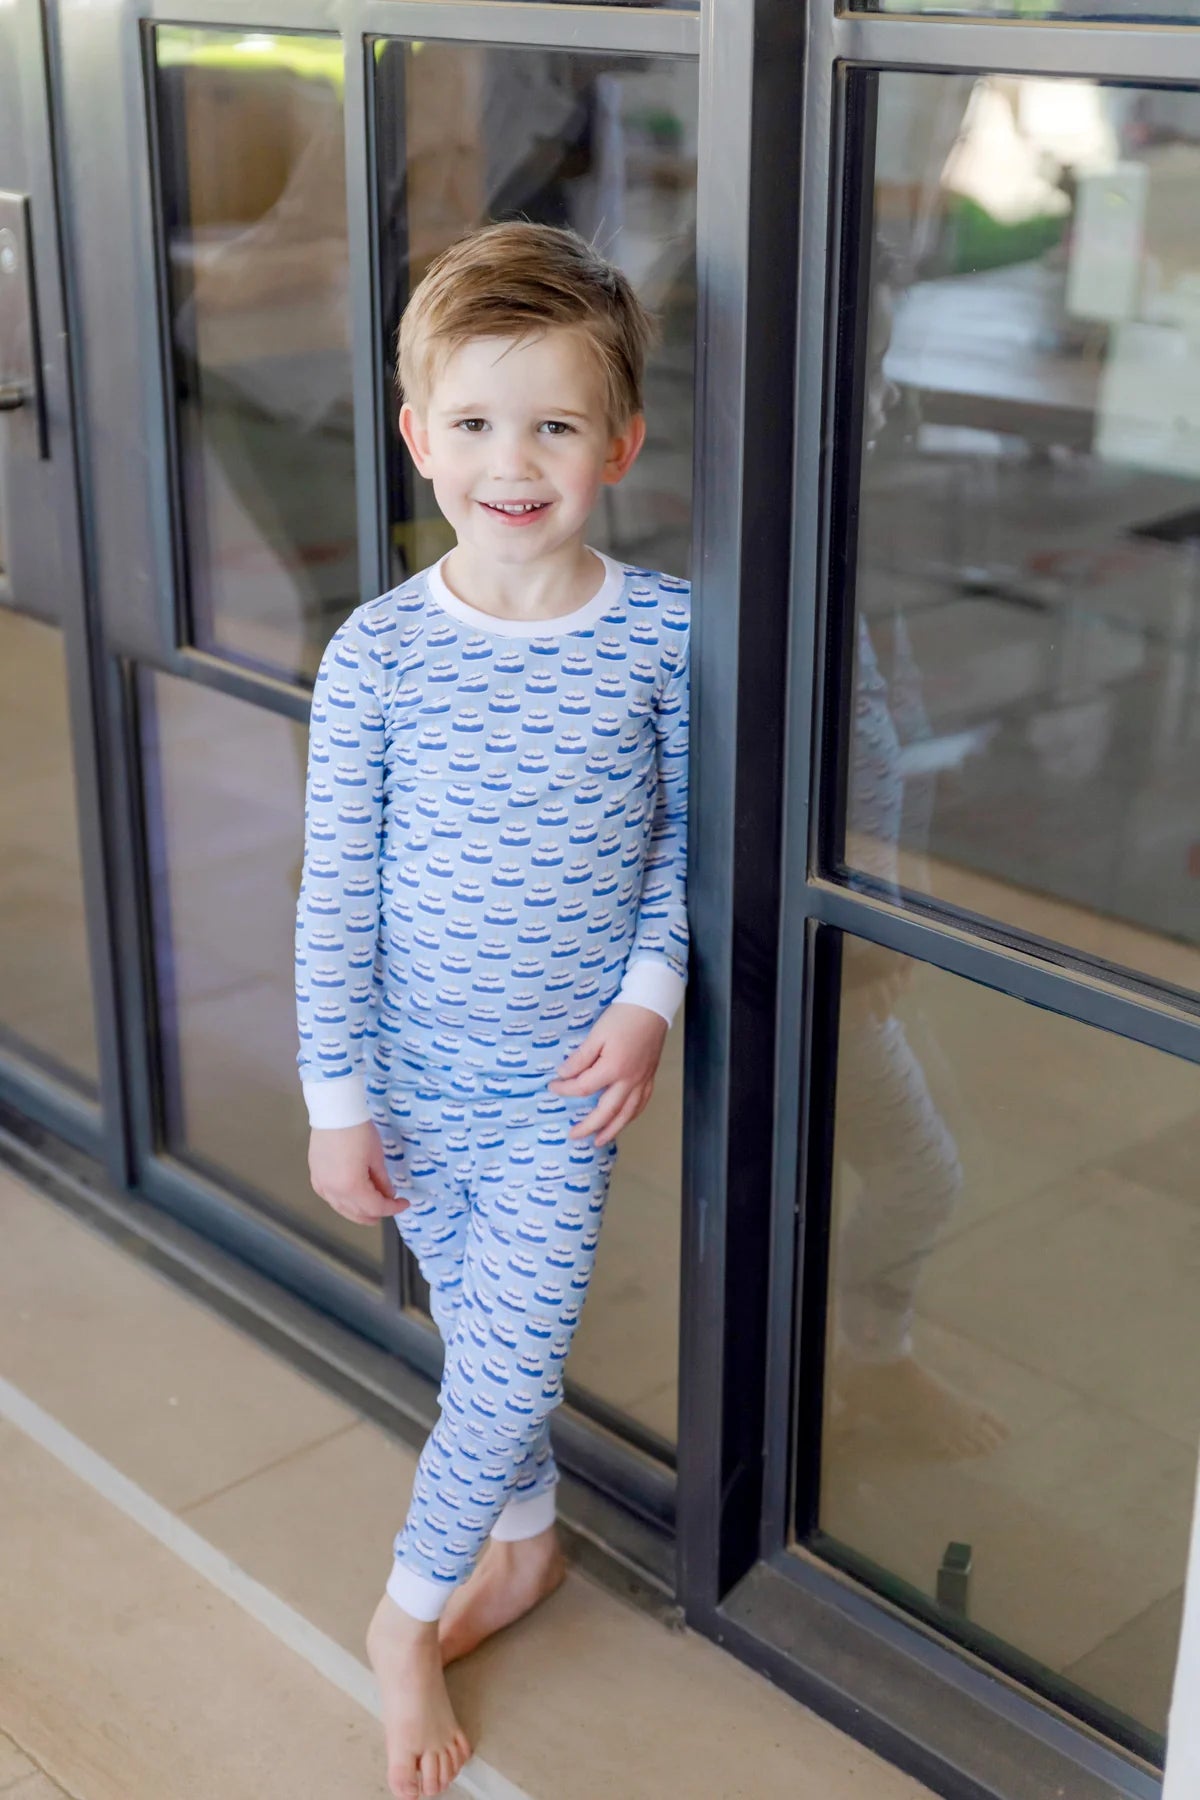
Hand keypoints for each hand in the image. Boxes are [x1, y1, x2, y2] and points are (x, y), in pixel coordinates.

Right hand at [308, 1120, 407, 1223]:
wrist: (334, 1113)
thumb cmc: (359, 1132)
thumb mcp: (376, 1158)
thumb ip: (382, 1182)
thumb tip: (388, 1195)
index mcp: (351, 1187)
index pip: (375, 1207)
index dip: (392, 1208)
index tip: (404, 1203)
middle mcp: (333, 1191)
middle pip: (357, 1212)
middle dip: (375, 1214)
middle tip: (389, 1208)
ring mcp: (321, 1185)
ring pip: (341, 1208)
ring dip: (358, 1211)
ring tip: (372, 1209)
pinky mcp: (315, 1177)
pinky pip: (330, 1198)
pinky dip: (343, 1202)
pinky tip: (351, 1199)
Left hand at [548, 1002, 668, 1145]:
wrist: (652, 1006)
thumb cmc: (624, 1017)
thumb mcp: (596, 1034)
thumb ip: (581, 1058)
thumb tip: (565, 1074)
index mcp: (613, 1068)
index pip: (584, 1087)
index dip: (566, 1090)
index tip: (553, 1087)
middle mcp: (630, 1080)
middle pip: (607, 1111)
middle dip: (589, 1126)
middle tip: (574, 1135)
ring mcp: (642, 1080)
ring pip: (628, 1113)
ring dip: (613, 1129)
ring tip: (600, 1140)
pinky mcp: (650, 1076)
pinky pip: (642, 1103)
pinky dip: (632, 1115)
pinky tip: (625, 1119)